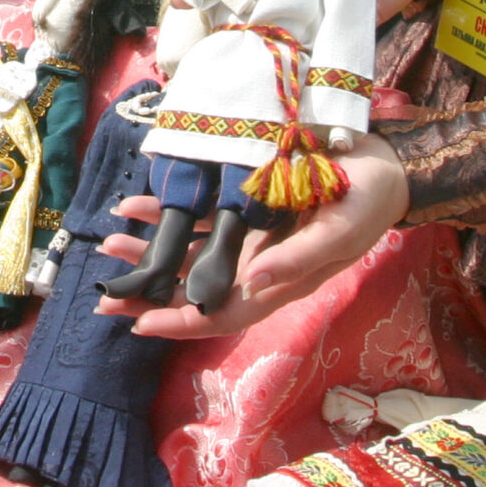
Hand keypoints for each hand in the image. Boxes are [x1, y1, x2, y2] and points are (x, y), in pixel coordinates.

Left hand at [93, 134, 409, 338]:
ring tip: (111, 247)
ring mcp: (246, 237)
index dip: (183, 323)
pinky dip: (165, 212)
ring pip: (188, 254)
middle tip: (104, 298)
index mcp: (280, 283)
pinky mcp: (242, 206)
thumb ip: (300, 259)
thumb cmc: (368, 202)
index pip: (224, 314)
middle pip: (195, 291)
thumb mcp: (342, 231)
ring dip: (149, 253)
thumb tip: (254, 282)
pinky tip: (135, 203)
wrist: (381, 162)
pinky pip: (195, 215)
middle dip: (149, 295)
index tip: (142, 324)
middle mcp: (256, 266)